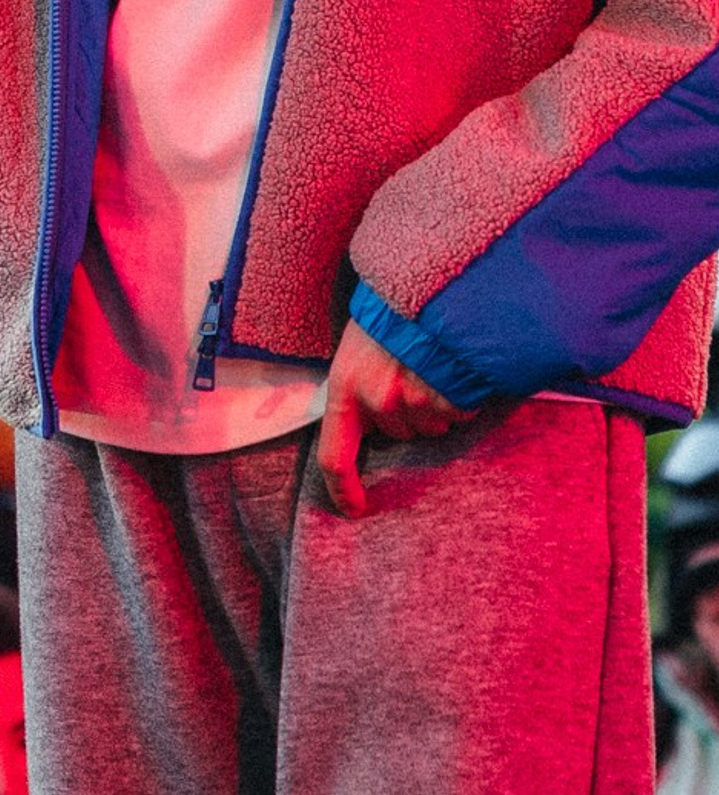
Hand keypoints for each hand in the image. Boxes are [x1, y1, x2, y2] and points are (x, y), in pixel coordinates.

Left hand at [314, 317, 473, 517]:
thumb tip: (369, 429)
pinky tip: (453, 370)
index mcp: (344, 388)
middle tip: (409, 374)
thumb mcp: (358, 350)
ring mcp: (414, 402)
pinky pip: (457, 415)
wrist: (426, 283)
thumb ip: (358, 389)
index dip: (343, 488)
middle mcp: (375, 401)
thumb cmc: (390, 316)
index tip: (354, 510)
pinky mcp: (449, 399)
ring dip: (435, 406)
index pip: (334, 455)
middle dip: (407, 414)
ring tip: (431, 366)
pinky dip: (460, 400)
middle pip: (398, 435)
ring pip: (431, 428)